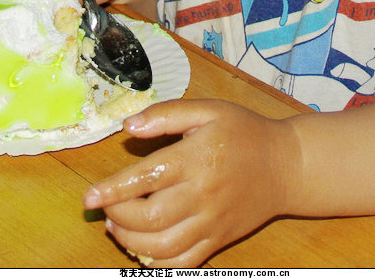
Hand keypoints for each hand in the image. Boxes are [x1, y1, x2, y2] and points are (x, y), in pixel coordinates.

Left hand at [83, 100, 292, 265]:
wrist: (286, 166)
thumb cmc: (243, 132)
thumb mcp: (208, 110)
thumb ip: (166, 115)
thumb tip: (128, 126)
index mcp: (197, 158)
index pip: (146, 179)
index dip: (113, 189)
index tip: (89, 196)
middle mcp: (202, 194)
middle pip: (150, 218)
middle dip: (118, 215)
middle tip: (105, 206)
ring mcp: (211, 223)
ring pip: (162, 246)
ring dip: (130, 240)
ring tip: (117, 225)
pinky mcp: (218, 241)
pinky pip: (182, 263)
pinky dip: (156, 262)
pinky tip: (142, 246)